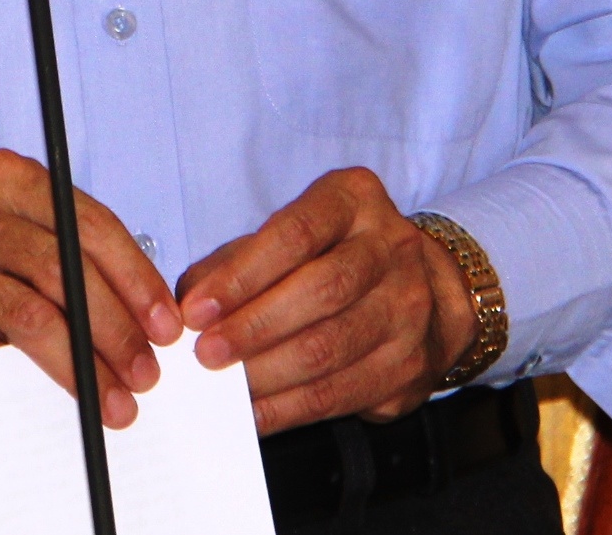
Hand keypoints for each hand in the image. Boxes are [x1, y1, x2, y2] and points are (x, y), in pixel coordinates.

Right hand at [0, 149, 182, 427]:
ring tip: (118, 401)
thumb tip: (149, 315)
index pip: (89, 226)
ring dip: (85, 368)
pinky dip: (39, 384)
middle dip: (116, 329)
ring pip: (33, 320)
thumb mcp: (24, 228)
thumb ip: (78, 250)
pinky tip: (66, 403)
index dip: (136, 279)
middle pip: (64, 272)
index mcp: (6, 177)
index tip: (166, 325)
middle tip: (147, 372)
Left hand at [175, 167, 476, 435]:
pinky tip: (254, 411)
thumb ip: (235, 260)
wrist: (424, 289)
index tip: (197, 309)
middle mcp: (392, 248)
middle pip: (321, 291)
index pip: (296, 234)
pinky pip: (340, 393)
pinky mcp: (410, 364)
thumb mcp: (289, 236)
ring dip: (267, 373)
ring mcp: (409, 307)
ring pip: (331, 348)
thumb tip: (188, 302)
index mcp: (354, 200)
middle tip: (206, 353)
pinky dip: (288, 408)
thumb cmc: (334, 256)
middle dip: (254, 327)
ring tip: (224, 385)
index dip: (242, 275)